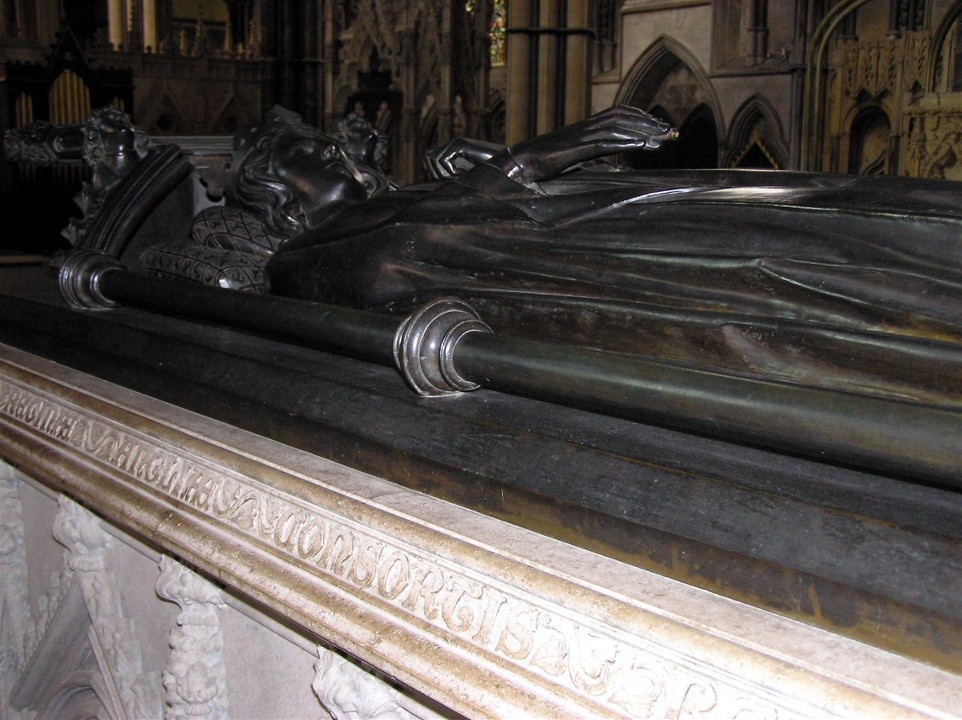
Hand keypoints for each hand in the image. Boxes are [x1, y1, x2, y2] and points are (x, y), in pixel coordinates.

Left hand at [422, 137, 504, 179]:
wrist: (506, 167)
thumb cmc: (488, 176)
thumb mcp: (464, 178)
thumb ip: (449, 176)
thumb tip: (428, 178)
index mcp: (451, 151)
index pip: (427, 157)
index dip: (429, 171)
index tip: (444, 182)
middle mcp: (451, 145)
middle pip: (426, 157)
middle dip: (434, 173)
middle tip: (450, 181)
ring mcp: (455, 143)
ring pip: (433, 159)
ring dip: (443, 173)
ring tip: (458, 178)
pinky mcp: (461, 144)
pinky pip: (444, 159)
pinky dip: (450, 171)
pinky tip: (463, 174)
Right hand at [490, 105, 676, 184]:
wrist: (521, 164)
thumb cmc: (545, 165)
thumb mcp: (577, 161)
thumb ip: (597, 159)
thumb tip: (617, 168)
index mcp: (586, 127)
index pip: (620, 114)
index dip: (642, 117)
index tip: (661, 127)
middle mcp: (586, 127)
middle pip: (624, 117)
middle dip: (649, 123)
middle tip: (671, 131)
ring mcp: (581, 136)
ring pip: (618, 127)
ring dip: (642, 131)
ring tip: (662, 139)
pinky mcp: (576, 148)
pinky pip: (605, 142)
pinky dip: (625, 141)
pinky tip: (642, 144)